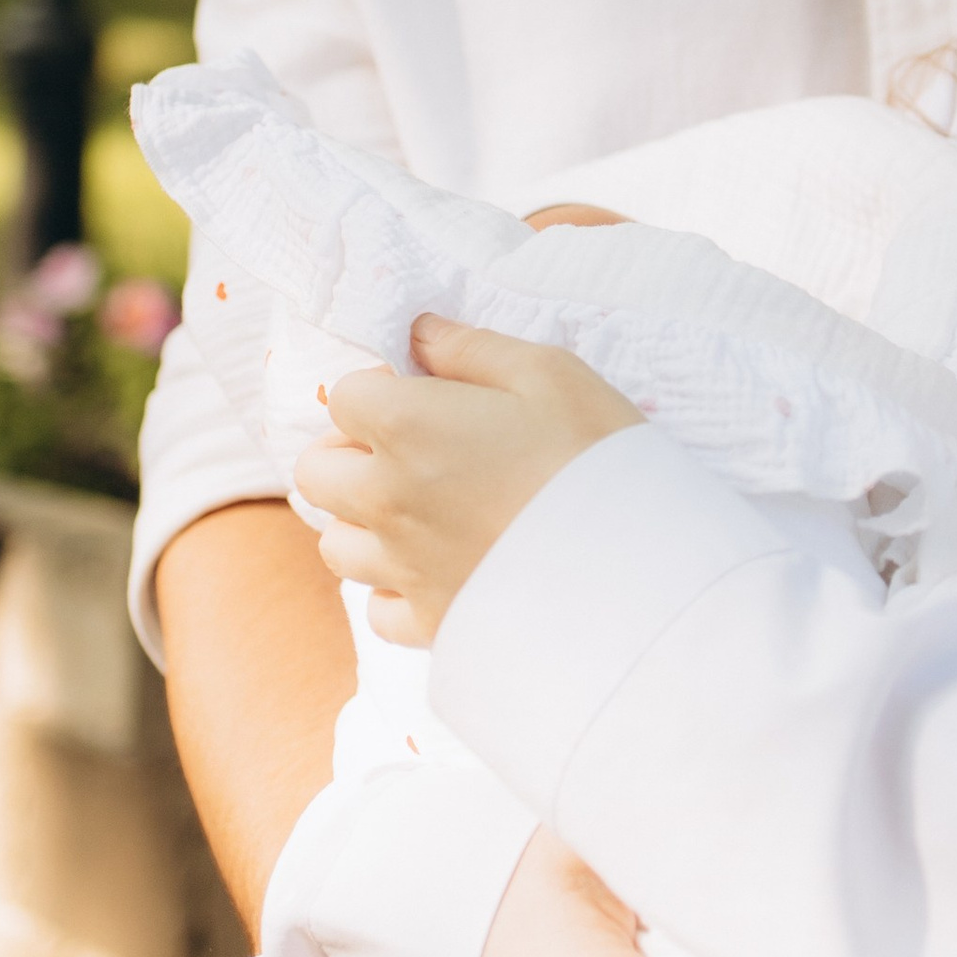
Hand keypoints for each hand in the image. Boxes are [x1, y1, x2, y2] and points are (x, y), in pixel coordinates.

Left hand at [298, 318, 640, 644]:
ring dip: (364, 523)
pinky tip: (439, 568)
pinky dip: (395, 589)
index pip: (346, 395)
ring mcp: (401, 567)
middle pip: (316, 472)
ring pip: (336, 543)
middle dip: (352, 454)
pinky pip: (377, 606)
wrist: (640, 570)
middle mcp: (385, 498)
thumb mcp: (551, 373)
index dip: (384, 389)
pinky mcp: (428, 622)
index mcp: (406, 426)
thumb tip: (419, 334)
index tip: (428, 397)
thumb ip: (471, 348)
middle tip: (414, 453)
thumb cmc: (599, 457)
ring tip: (423, 513)